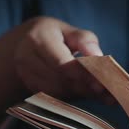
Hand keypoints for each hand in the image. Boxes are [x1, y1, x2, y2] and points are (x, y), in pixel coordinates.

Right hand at [0, 16, 114, 104]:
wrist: (23, 44)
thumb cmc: (54, 36)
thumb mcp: (69, 31)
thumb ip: (85, 41)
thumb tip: (99, 57)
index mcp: (38, 38)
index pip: (62, 63)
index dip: (83, 74)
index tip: (101, 82)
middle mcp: (26, 57)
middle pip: (59, 80)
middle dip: (84, 87)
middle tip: (105, 91)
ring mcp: (23, 75)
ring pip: (56, 92)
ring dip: (78, 93)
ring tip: (97, 91)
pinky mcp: (27, 87)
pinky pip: (52, 97)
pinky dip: (69, 97)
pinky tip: (82, 92)